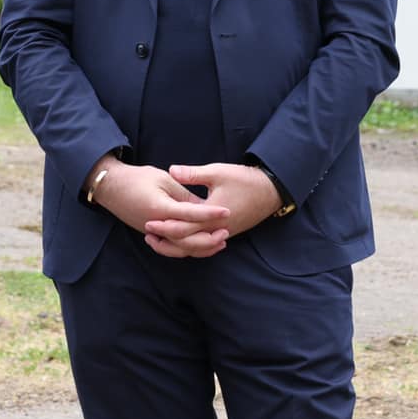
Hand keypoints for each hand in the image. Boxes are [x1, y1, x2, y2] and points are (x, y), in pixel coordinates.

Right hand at [86, 160, 230, 258]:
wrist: (111, 186)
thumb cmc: (137, 178)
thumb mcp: (163, 179)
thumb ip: (183, 194)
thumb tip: (204, 206)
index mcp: (161, 208)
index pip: (191, 214)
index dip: (210, 214)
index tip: (227, 212)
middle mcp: (156, 226)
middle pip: (187, 240)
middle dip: (209, 238)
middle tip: (226, 232)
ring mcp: (152, 233)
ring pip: (180, 248)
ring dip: (201, 248)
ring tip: (219, 242)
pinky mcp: (150, 235)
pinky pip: (172, 247)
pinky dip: (188, 249)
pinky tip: (201, 245)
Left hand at [154, 164, 283, 254]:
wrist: (270, 191)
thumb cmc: (244, 180)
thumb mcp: (217, 172)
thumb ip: (193, 174)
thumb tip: (172, 170)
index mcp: (211, 216)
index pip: (182, 228)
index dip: (164, 226)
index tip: (148, 222)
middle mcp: (216, 230)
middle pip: (186, 243)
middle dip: (166, 240)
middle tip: (148, 234)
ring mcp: (222, 234)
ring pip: (195, 248)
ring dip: (177, 246)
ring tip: (160, 239)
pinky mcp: (226, 233)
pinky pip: (205, 245)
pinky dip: (191, 245)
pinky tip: (181, 240)